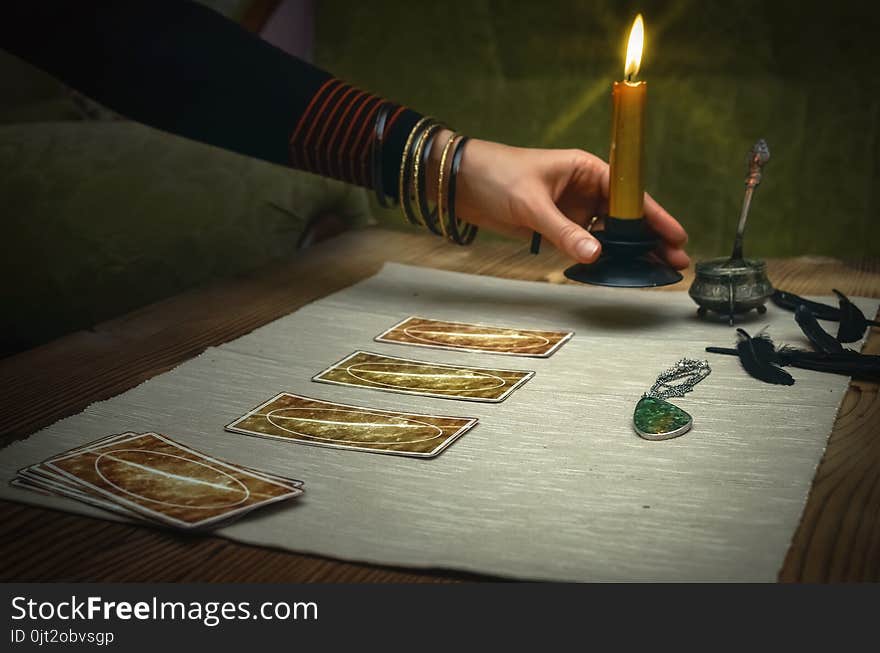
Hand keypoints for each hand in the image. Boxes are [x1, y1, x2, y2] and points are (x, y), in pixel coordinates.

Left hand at [435, 133, 688, 268]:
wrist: (461, 183)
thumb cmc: (497, 175)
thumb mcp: (532, 203)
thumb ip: (564, 231)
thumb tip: (596, 255)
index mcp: (587, 169)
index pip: (630, 194)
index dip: (655, 217)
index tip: (677, 237)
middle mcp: (585, 189)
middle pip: (626, 217)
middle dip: (651, 240)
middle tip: (675, 264)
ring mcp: (572, 210)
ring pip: (609, 233)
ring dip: (629, 252)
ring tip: (653, 273)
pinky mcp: (557, 227)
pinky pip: (585, 244)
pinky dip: (601, 257)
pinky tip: (616, 272)